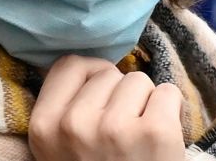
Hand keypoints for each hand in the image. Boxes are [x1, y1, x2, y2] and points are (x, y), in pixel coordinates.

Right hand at [28, 54, 184, 160]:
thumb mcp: (60, 150)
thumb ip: (64, 110)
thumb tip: (93, 67)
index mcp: (44, 128)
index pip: (69, 65)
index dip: (91, 77)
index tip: (101, 100)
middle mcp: (74, 124)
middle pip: (108, 73)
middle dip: (120, 95)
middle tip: (122, 135)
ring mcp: (114, 128)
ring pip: (139, 81)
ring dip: (145, 105)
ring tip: (140, 140)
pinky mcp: (154, 133)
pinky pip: (168, 94)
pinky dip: (171, 113)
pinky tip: (161, 140)